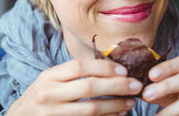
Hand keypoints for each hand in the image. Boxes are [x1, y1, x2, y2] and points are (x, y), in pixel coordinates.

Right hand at [6, 59, 142, 115]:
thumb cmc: (42, 95)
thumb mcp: (51, 79)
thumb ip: (74, 73)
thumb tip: (112, 68)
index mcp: (49, 76)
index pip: (80, 66)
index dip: (104, 67)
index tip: (123, 69)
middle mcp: (49, 94)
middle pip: (89, 87)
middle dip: (116, 86)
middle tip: (135, 85)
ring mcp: (53, 114)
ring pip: (90, 109)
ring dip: (115, 105)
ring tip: (131, 102)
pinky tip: (118, 115)